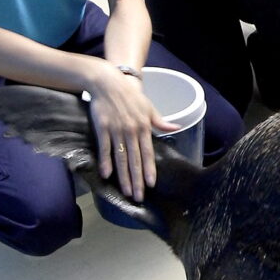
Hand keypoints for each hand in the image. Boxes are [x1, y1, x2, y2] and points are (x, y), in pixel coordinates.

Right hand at [88, 66, 176, 200]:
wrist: (108, 82)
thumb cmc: (130, 95)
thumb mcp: (149, 107)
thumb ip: (160, 121)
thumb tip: (177, 127)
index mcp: (144, 127)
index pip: (148, 153)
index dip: (149, 169)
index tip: (151, 184)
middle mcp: (132, 131)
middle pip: (135, 160)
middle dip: (137, 180)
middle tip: (139, 196)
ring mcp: (116, 130)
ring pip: (121, 157)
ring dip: (123, 176)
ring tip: (126, 191)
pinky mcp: (102, 128)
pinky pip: (104, 148)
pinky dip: (105, 161)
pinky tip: (107, 174)